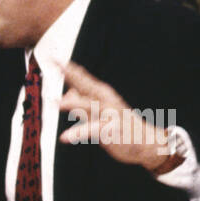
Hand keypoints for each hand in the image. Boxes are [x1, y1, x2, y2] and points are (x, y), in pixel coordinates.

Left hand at [57, 61, 176, 171]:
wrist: (146, 142)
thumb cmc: (120, 127)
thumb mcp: (97, 114)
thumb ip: (81, 104)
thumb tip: (68, 93)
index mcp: (101, 96)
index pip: (82, 79)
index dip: (68, 68)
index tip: (53, 58)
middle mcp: (106, 101)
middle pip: (87, 84)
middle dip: (72, 74)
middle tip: (56, 64)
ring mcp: (111, 114)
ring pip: (91, 106)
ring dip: (74, 104)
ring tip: (57, 103)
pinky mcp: (113, 129)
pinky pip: (95, 130)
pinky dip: (80, 132)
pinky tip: (65, 137)